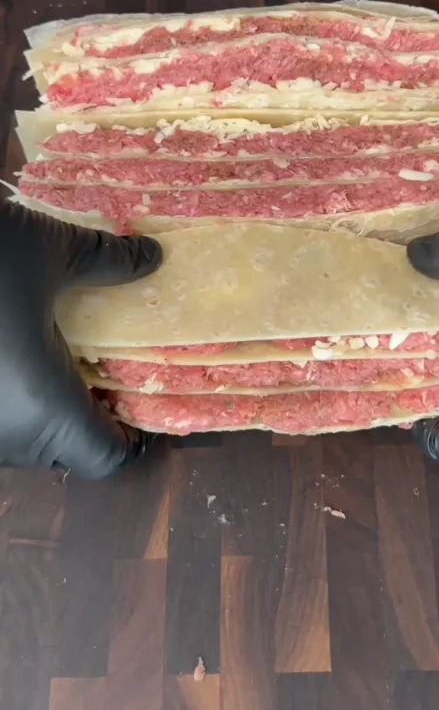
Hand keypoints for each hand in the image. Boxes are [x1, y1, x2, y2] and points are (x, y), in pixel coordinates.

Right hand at [0, 201, 161, 477]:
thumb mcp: (53, 250)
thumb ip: (109, 262)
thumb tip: (152, 256)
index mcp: (44, 409)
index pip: (107, 459)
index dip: (131, 435)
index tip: (136, 399)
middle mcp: (4, 435)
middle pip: (62, 453)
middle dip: (85, 417)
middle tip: (99, 367)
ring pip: (18, 441)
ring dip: (40, 409)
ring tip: (51, 352)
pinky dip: (7, 398)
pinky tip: (8, 351)